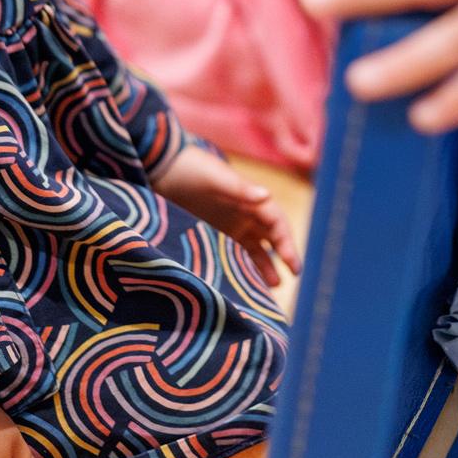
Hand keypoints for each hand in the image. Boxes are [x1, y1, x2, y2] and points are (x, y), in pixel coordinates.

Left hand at [151, 144, 302, 285]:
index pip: (277, 223)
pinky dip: (243, 269)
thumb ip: (240, 188)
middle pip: (272, 238)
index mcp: (252, 200)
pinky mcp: (216, 237)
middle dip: (284, 256)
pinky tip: (245, 284)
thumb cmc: (194, 169)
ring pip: (256, 250)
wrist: (163, 171)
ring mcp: (232, 227)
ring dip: (265, 266)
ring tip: (272, 288)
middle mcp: (246, 215)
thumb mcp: (216, 178)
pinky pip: (235, 256)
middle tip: (293, 277)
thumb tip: (267, 194)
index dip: (287, 241)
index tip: (292, 261)